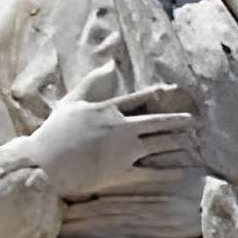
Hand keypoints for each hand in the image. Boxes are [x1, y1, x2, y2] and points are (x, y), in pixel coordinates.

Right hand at [24, 69, 195, 201]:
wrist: (45, 163)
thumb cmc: (54, 133)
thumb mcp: (72, 102)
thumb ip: (91, 83)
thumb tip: (110, 65)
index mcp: (109, 110)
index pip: (139, 100)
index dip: (156, 95)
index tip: (171, 91)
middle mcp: (121, 128)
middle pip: (156, 123)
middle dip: (176, 121)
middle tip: (193, 121)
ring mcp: (124, 151)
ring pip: (158, 145)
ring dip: (176, 143)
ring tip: (190, 142)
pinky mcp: (121, 173)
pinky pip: (150, 172)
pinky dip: (166, 172)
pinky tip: (180, 171)